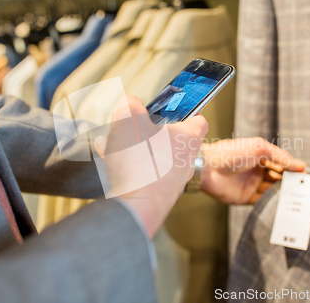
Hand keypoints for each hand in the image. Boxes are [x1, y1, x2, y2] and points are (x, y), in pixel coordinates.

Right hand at [94, 96, 207, 238]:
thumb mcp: (130, 119)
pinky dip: (130, 166)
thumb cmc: (140, 162)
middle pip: (173, 139)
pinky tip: (110, 160)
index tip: (176, 109)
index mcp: (188, 138)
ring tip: (115, 144)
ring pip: (156, 157)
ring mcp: (174, 180)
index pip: (199, 120)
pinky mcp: (159, 194)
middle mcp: (186, 160)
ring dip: (137, 149)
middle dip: (152, 131)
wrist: (135, 206)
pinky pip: (145, 174)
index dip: (188, 111)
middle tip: (136, 127)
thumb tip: (131, 103)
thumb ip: (131, 105)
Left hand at [200, 138, 305, 204]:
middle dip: (290, 182)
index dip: (293, 169)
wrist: (209, 167)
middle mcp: (256, 171)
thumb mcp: (260, 148)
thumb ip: (281, 157)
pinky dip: (272, 203)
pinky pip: (262, 202)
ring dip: (283, 193)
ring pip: (272, 191)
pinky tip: (283, 204)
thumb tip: (301, 165)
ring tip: (297, 196)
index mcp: (259, 156)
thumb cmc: (232, 152)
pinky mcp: (245, 198)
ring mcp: (250, 185)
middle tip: (304, 188)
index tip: (306, 176)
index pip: (281, 164)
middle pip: (278, 178)